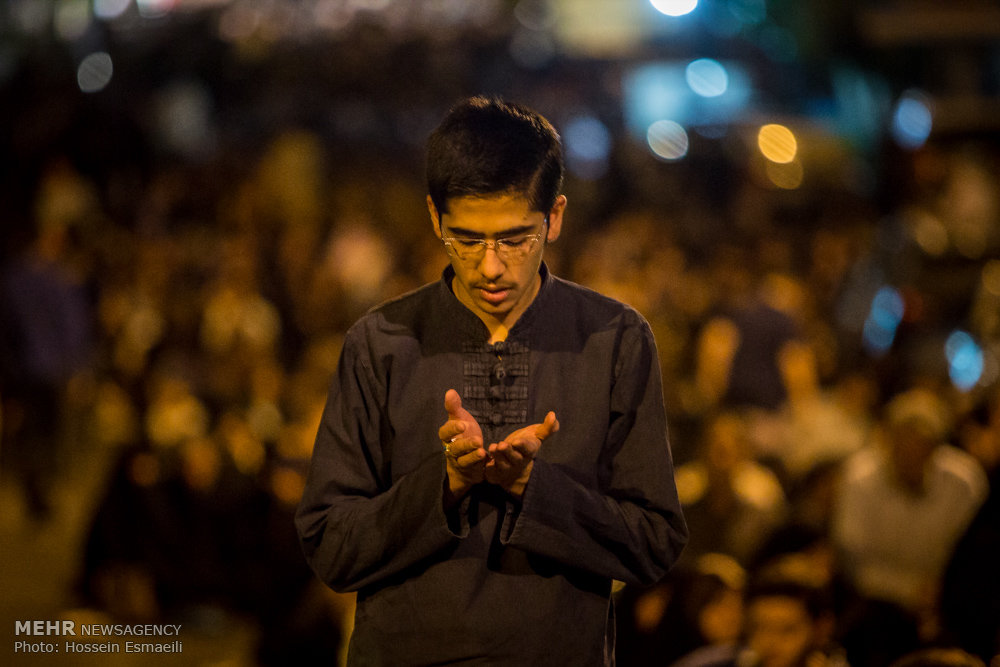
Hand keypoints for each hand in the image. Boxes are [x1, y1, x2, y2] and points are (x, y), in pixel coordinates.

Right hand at [438, 389, 485, 504]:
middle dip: (464, 444)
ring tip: (481, 449)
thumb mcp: (460, 419)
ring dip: (472, 455)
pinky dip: (478, 462)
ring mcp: (460, 461)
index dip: (452, 429)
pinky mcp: (470, 469)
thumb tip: (450, 391)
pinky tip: (486, 456)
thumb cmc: (463, 434)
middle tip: (477, 439)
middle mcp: (451, 450)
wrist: (468, 455)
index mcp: (448, 436)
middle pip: (454, 448)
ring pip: (463, 460)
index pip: (444, 433)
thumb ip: (454, 407)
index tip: (462, 424)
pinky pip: (473, 468)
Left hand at [485, 411, 558, 497]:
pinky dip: (485, 466)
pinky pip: (489, 471)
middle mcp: (518, 462)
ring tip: (493, 447)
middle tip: (501, 445)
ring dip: (497, 457)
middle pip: (514, 458)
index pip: (528, 449)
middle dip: (508, 452)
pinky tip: (480, 457)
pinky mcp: (494, 473)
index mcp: (528, 452)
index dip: (523, 446)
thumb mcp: (535, 437)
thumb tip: (553, 414)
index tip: (517, 441)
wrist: (515, 471)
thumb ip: (546, 428)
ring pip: (501, 464)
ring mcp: (506, 469)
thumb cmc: (524, 448)